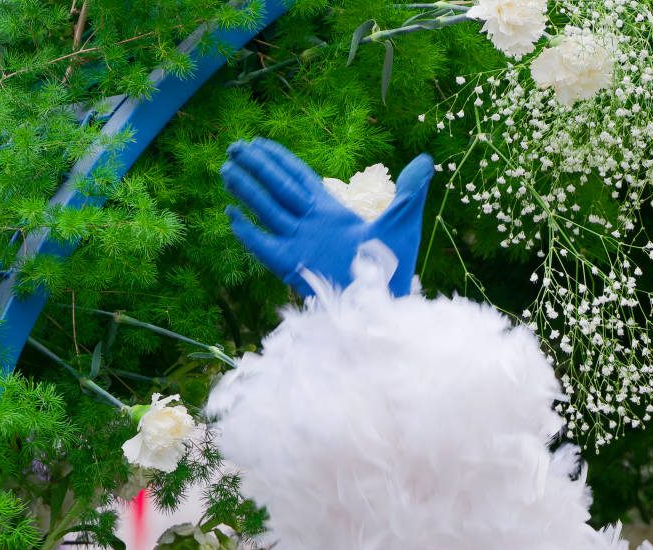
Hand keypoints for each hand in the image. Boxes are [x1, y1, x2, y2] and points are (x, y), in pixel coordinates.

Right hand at [221, 139, 432, 297]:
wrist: (384, 304)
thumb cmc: (393, 266)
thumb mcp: (404, 222)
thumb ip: (410, 191)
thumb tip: (426, 159)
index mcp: (332, 211)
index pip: (299, 177)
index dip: (279, 159)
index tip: (259, 142)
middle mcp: (311, 225)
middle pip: (277, 188)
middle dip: (256, 168)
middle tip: (234, 147)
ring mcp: (299, 244)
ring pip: (267, 210)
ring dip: (247, 191)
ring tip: (226, 170)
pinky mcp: (292, 266)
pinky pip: (264, 246)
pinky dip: (247, 231)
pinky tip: (231, 215)